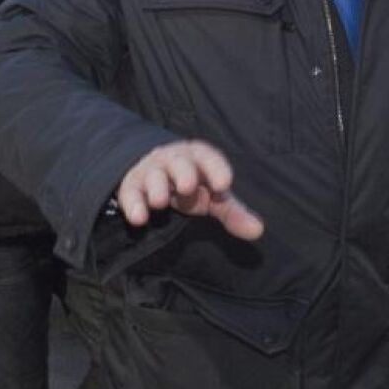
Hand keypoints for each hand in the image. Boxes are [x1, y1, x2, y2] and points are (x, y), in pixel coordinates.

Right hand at [116, 140, 263, 240]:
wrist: (152, 174)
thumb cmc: (192, 186)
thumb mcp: (214, 198)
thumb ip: (234, 213)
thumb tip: (258, 230)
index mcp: (198, 158)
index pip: (208, 157)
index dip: (215, 168)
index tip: (224, 184)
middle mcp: (174, 161)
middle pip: (179, 162)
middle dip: (183, 172)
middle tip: (188, 186)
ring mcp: (151, 172)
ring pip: (153, 176)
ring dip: (156, 187)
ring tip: (160, 202)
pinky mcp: (132, 187)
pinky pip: (131, 194)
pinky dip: (133, 205)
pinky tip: (138, 219)